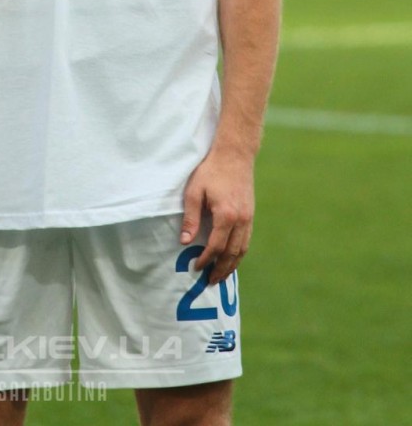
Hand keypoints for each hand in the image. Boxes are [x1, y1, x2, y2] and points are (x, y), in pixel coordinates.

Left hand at [180, 149, 254, 284]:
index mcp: (226, 215)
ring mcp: (249, 218)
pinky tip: (231, 257)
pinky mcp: (251, 214)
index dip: (206, 259)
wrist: (235, 155)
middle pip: (232, 253)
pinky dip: (239, 253)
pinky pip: (246, 240)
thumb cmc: (211, 171)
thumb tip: (185, 242)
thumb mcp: (194, 191)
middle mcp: (241, 220)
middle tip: (211, 281)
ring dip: (232, 264)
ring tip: (221, 275)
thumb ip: (191, 218)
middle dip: (221, 269)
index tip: (196, 267)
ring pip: (242, 249)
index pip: (216, 246)